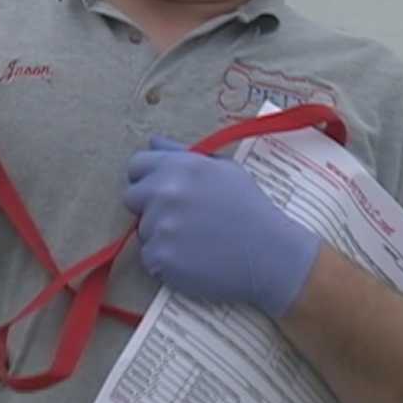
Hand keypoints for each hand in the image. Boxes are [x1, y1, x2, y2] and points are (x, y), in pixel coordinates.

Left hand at [122, 135, 321, 317]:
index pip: (136, 165)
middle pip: (130, 197)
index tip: (160, 190)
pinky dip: (165, 260)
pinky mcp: (159, 257)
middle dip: (148, 206)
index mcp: (180, 166)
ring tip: (195, 240)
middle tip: (181, 218)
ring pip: (142, 229)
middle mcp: (165, 192)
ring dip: (160, 235)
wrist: (271, 256)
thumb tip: (152, 142)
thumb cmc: (250, 210)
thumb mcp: (224, 170)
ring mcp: (160, 226)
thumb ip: (182, 154)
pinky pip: (148, 256)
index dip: (146, 178)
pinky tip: (192, 259)